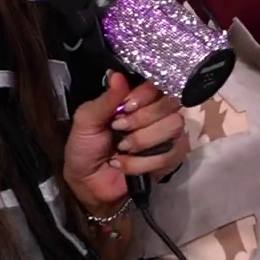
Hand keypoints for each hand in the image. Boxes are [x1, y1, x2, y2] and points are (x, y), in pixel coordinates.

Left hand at [62, 73, 190, 213]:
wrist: (87, 184)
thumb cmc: (85, 148)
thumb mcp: (87, 120)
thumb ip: (106, 100)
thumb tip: (117, 75)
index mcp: (139, 99)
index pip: (158, 85)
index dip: (144, 96)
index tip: (125, 107)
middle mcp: (159, 113)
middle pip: (170, 103)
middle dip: (141, 119)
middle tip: (118, 129)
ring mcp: (169, 135)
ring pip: (174, 126)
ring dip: (142, 140)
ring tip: (122, 149)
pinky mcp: (173, 158)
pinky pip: (170, 154)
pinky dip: (141, 163)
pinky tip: (125, 165)